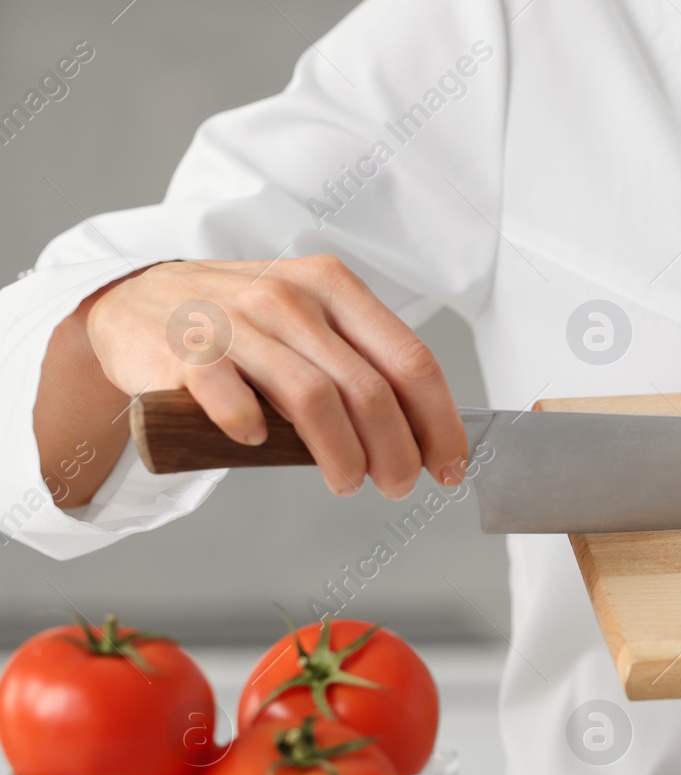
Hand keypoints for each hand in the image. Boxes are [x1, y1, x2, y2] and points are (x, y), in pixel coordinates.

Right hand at [75, 255, 467, 498]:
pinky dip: (253, 431)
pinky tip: (258, 444)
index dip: (439, 421)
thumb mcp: (307, 322)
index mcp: (333, 287)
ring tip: (349, 482)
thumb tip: (423, 436)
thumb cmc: (238, 327)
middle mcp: (289, 296)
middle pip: (370, 389)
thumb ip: (358, 363)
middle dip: (397, 452)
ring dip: (343, 455)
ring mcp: (236, 321)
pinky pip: (234, 400)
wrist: (134, 307)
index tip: (449, 464)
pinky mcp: (186, 350)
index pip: (411, 359)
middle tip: (399, 486)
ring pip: (314, 399)